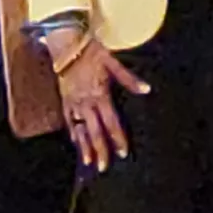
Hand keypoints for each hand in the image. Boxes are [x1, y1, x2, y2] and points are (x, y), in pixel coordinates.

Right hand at [50, 32, 147, 170]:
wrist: (66, 45)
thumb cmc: (92, 53)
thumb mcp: (113, 63)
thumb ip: (129, 79)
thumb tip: (147, 90)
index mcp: (100, 95)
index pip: (111, 122)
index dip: (117, 138)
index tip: (123, 152)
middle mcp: (85, 103)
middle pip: (94, 131)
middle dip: (100, 150)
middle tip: (104, 167)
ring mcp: (73, 103)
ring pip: (79, 130)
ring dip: (84, 147)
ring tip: (88, 162)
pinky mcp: (65, 101)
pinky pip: (69, 121)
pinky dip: (73, 134)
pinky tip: (77, 143)